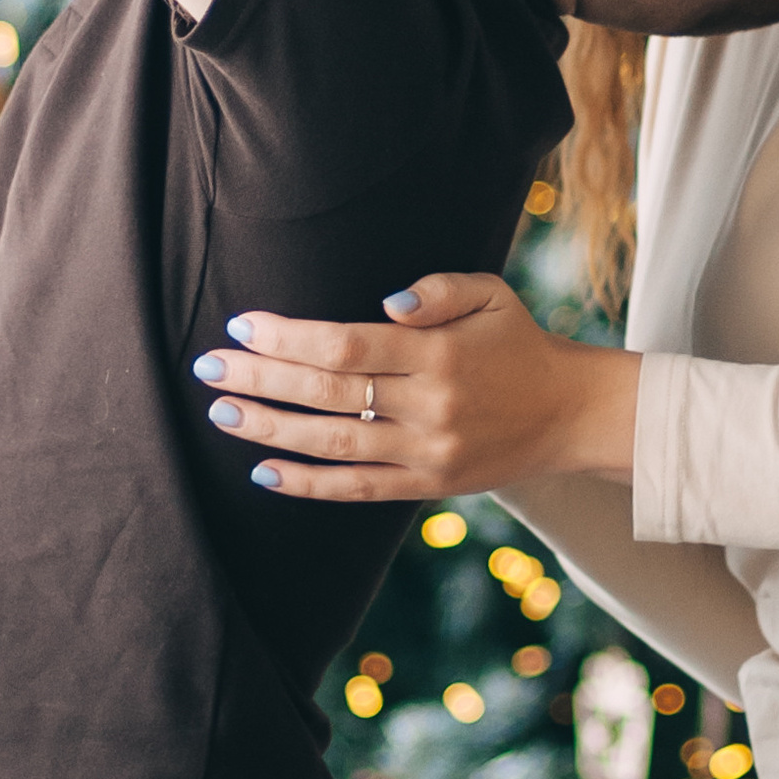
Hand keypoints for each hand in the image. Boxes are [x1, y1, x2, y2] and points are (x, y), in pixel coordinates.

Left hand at [190, 273, 638, 501]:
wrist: (569, 413)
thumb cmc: (518, 342)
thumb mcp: (490, 293)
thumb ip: (437, 289)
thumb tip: (385, 304)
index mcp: (436, 354)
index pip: (345, 344)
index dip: (288, 338)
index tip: (242, 326)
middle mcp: (427, 406)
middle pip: (327, 392)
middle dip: (262, 378)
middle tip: (209, 367)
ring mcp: (425, 452)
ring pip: (333, 444)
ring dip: (270, 430)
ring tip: (223, 412)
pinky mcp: (427, 486)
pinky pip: (357, 489)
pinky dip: (308, 484)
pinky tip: (264, 472)